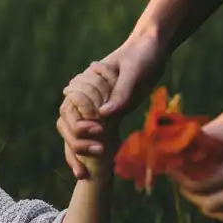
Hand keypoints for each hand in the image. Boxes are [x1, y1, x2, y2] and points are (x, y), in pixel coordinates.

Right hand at [58, 34, 166, 178]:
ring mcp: (96, 109)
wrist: (153, 48)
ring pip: (76, 136)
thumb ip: (121, 92)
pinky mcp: (109, 116)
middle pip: (68, 127)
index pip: (70, 111)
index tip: (97, 133)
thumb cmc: (142, 54)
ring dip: (78, 155)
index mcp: (84, 84)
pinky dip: (90, 153)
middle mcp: (85, 98)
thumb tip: (105, 115)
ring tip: (85, 175)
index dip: (78, 127)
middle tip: (98, 156)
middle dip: (76, 146)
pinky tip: (93, 171)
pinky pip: (94, 137)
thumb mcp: (134, 71)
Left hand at [170, 91, 222, 222]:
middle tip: (175, 172)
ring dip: (196, 198)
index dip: (176, 157)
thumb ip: (213, 132)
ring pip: (216, 206)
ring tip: (191, 186)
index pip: (197, 153)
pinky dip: (217, 208)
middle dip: (181, 180)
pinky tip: (212, 196)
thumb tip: (183, 143)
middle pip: (202, 185)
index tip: (167, 155)